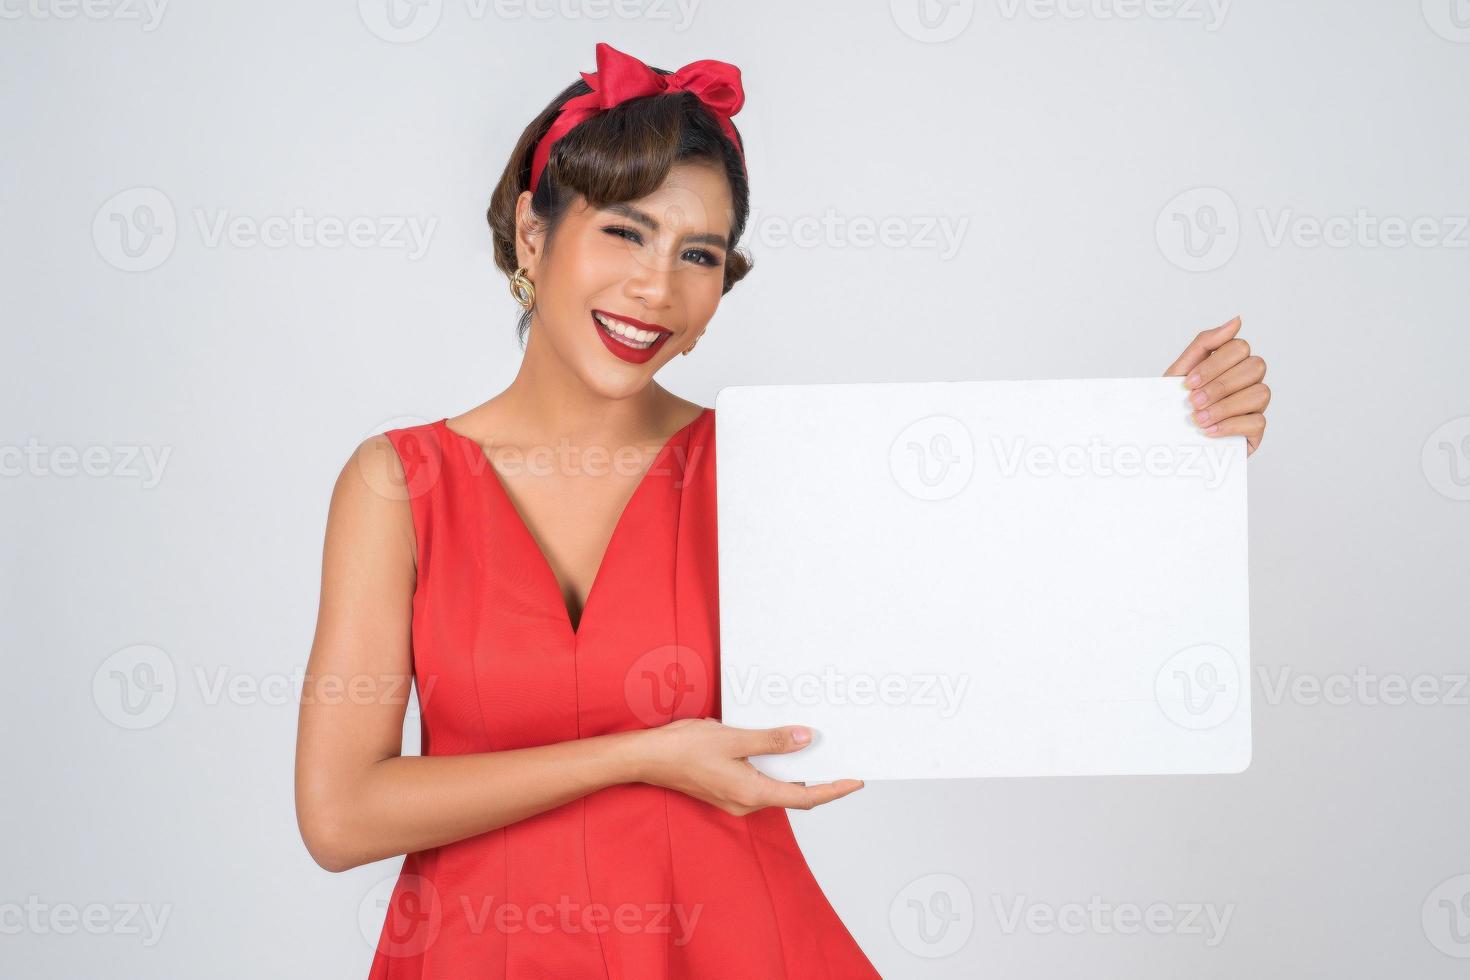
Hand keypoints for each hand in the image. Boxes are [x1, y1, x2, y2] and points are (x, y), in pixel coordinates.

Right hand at [629, 718, 864, 815]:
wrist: (647, 758)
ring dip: (794, 771)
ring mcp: (735, 798)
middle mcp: (746, 802)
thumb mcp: (734, 738)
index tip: (854, 781)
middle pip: (793, 794)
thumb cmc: (684, 749)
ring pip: (775, 787)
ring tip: (812, 747)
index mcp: (752, 793)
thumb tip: (805, 740)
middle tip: (838, 758)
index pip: (805, 797)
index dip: (833, 790)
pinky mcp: (726, 789)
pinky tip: (777, 748)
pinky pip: (760, 781)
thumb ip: (772, 741)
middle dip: (818, 778)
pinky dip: (774, 768)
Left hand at [1164, 315, 1270, 454]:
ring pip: (1261, 393)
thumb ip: (1205, 343)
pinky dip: (1230, 425)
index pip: (1239, 347)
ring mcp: (1256, 405)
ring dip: (1225, 406)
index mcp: (1232, 362)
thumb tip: (1237, 320)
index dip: (1214, 365)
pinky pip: (1258, 422)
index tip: (1188, 383)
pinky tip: (1209, 431)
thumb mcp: (1180, 371)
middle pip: (1255, 366)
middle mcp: (1249, 380)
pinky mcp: (1256, 430)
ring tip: (1199, 419)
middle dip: (1220, 385)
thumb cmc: (1174, 402)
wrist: (1165, 438)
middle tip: (1193, 402)